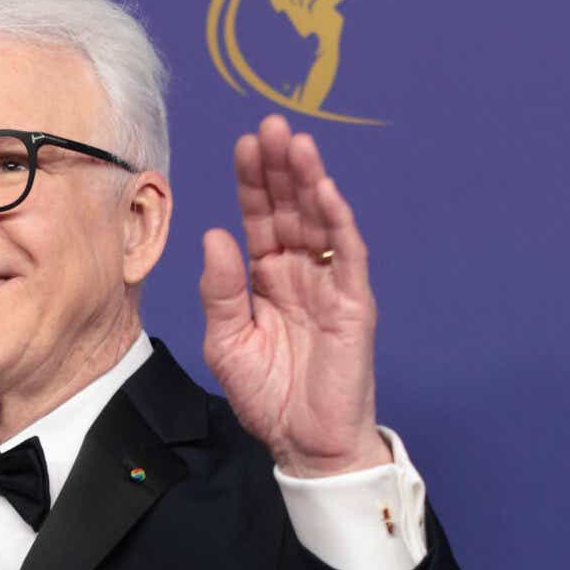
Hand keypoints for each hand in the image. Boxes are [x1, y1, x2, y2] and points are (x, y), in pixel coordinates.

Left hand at [199, 113, 387, 476]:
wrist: (304, 443)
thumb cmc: (267, 395)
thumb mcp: (227, 342)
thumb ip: (221, 291)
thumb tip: (215, 236)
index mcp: (266, 278)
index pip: (260, 218)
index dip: (253, 182)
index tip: (244, 144)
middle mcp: (299, 272)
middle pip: (291, 208)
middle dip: (281, 168)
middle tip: (272, 126)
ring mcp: (330, 284)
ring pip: (321, 221)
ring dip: (310, 181)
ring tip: (297, 144)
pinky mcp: (354, 303)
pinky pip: (347, 255)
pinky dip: (338, 222)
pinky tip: (324, 193)